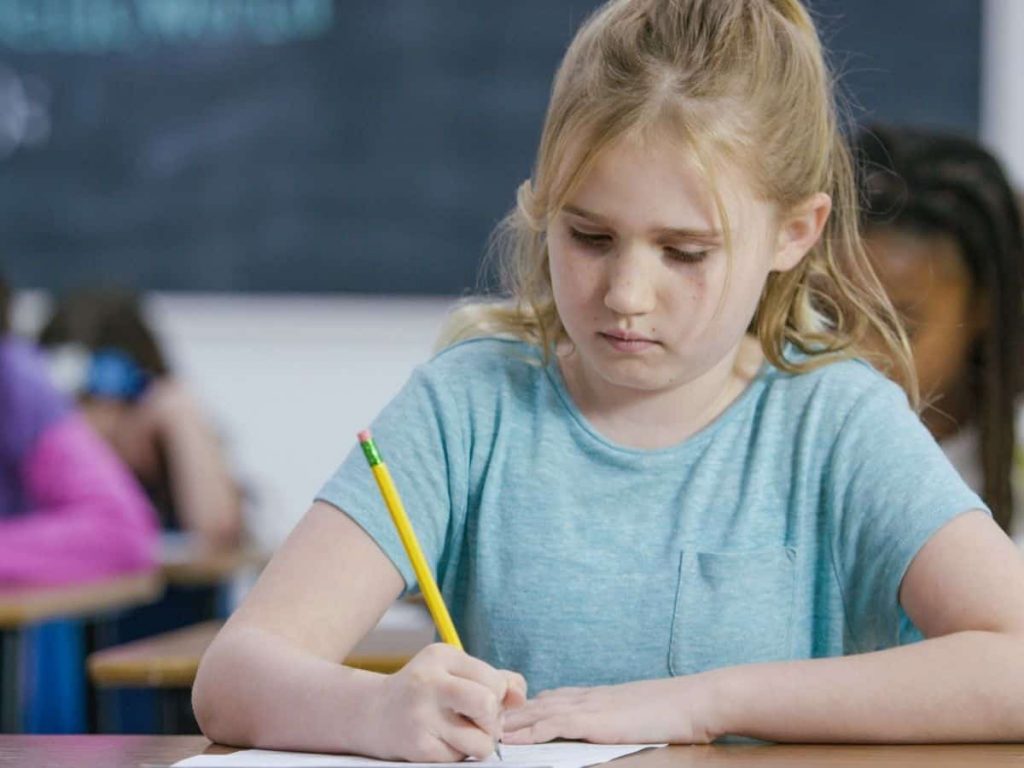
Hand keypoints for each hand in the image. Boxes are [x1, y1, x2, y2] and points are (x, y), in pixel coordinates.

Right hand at [362, 643, 526, 761]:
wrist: (374, 713)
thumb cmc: (427, 691)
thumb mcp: (455, 672)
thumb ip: (495, 679)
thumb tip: (520, 698)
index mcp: (443, 656)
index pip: (495, 680)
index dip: (499, 696)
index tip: (484, 700)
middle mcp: (430, 682)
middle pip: (488, 703)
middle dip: (493, 719)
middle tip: (481, 722)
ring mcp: (421, 716)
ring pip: (481, 741)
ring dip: (480, 743)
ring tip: (464, 734)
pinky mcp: (418, 747)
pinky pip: (460, 759)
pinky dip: (459, 754)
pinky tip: (442, 741)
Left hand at [502, 677, 716, 745]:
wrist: (693, 701)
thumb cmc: (672, 711)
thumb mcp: (634, 713)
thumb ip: (612, 718)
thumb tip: (603, 729)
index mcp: (594, 695)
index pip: (549, 699)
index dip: (524, 708)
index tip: (502, 715)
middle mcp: (585, 696)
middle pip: (535, 704)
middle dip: (507, 714)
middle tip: (478, 719)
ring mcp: (588, 707)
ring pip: (536, 713)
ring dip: (508, 723)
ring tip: (482, 729)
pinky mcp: (593, 721)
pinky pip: (552, 725)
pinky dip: (528, 732)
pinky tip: (510, 739)